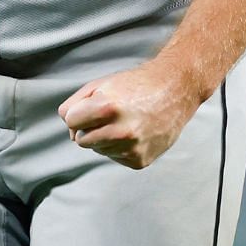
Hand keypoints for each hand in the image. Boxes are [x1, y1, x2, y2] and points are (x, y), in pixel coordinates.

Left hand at [57, 59, 203, 170]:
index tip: (92, 106)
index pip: (70, 122)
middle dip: (89, 128)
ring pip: (98, 150)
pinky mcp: (140, 161)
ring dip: (105, 138)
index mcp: (107, 107)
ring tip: (125, 121)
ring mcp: (132, 148)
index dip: (79, 113)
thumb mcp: (101, 84)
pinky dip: (120, 147)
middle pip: (81, 140)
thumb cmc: (134, 85)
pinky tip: (135, 132)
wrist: (175, 91)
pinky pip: (115, 157)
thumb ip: (75, 104)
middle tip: (109, 115)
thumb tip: (69, 131)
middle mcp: (120, 131)